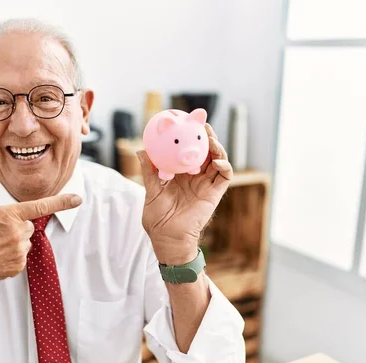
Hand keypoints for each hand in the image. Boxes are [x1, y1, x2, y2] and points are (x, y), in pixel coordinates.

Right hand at [0, 193, 81, 288]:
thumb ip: (6, 215)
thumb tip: (21, 221)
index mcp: (8, 214)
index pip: (40, 206)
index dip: (61, 202)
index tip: (77, 198)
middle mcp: (16, 231)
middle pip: (29, 228)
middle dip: (17, 231)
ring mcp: (18, 250)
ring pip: (25, 244)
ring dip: (14, 246)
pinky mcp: (18, 266)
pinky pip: (21, 259)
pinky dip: (11, 259)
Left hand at [137, 123, 232, 264]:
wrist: (167, 237)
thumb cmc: (157, 217)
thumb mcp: (151, 190)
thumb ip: (149, 171)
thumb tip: (140, 150)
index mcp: (181, 174)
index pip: (189, 151)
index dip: (191, 138)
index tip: (188, 123)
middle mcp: (196, 177)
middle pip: (206, 152)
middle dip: (207, 137)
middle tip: (203, 125)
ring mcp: (206, 184)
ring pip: (218, 160)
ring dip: (217, 148)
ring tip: (211, 139)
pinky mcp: (214, 194)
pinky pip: (224, 176)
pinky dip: (224, 166)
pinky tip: (217, 161)